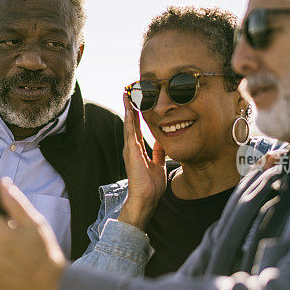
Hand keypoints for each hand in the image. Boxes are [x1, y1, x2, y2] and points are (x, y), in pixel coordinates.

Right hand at [117, 93, 166, 229]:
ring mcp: (129, 149)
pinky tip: (130, 109)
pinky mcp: (131, 152)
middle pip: (130, 123)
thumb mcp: (158, 165)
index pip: (136, 128)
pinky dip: (130, 120)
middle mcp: (131, 147)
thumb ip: (158, 153)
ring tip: (126, 94)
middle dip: (130, 107)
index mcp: (138, 150)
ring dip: (128, 109)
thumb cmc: (151, 186)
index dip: (136, 114)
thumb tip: (162, 142)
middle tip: (128, 91)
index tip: (136, 101)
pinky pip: (130, 132)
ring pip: (128, 124)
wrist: (147, 198)